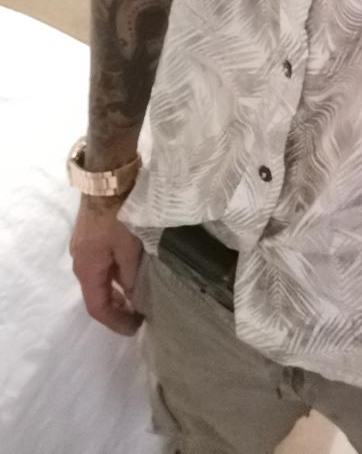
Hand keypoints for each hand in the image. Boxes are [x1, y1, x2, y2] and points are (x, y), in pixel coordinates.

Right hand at [70, 196, 144, 335]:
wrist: (106, 178)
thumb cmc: (119, 214)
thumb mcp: (129, 247)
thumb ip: (129, 275)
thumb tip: (131, 296)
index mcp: (87, 269)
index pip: (97, 307)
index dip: (116, 321)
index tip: (135, 328)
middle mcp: (80, 262)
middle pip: (95, 295)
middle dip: (115, 310)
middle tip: (137, 317)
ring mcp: (82, 248)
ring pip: (97, 280)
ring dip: (114, 292)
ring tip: (135, 299)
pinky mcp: (88, 237)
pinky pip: (99, 266)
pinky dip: (112, 277)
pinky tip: (127, 275)